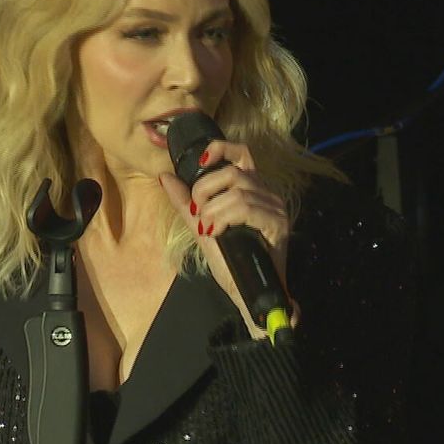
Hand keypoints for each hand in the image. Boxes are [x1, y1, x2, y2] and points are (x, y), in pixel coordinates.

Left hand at [158, 138, 294, 337]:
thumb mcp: (203, 228)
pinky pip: (246, 207)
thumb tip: (165, 177)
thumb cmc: (231, 263)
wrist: (248, 294)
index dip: (220, 149)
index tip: (201, 161)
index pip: (241, 153)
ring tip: (208, 229)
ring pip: (238, 191)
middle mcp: (267, 194)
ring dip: (213, 210)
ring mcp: (275, 208)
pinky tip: (217, 232)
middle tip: (197, 212)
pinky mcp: (277, 224)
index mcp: (252, 190)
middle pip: (233, 171)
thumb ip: (186, 203)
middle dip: (205, 188)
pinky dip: (225, 217)